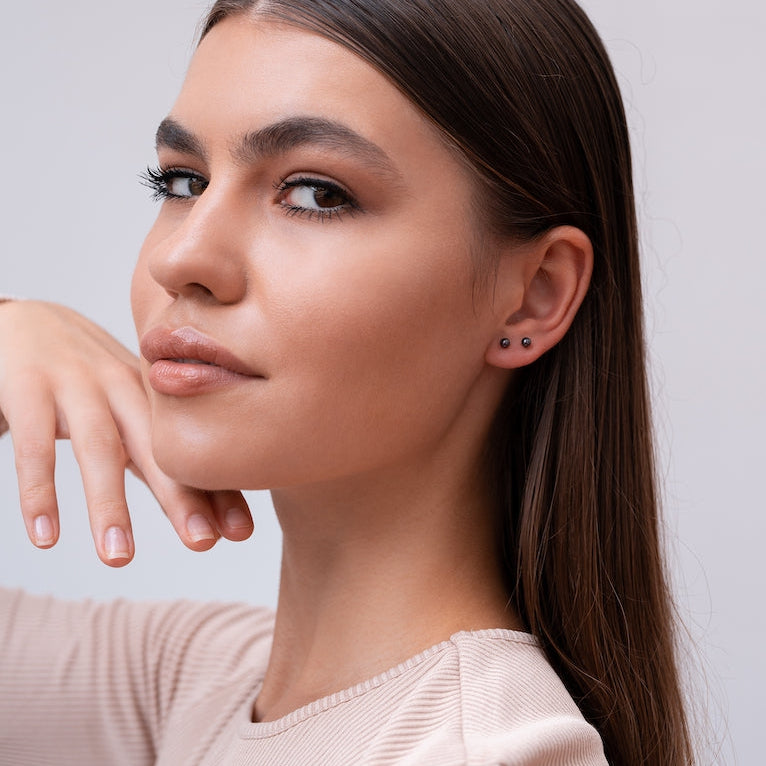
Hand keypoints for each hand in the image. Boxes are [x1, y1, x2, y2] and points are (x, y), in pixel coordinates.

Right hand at [0, 300, 252, 565]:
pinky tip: (46, 536)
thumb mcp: (127, 412)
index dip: (217, 490)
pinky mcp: (28, 388)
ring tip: (119, 558)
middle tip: (201, 544)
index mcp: (152, 397)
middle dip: (182, 497)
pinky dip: (39, 492)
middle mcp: (122, 387)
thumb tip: (209, 518)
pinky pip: (33, 445)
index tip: (241, 534)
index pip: (189, 449)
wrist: (25, 320)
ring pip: (99, 447)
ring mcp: (75, 384)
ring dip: (110, 505)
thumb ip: (159, 459)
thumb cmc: (89, 380)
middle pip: (157, 447)